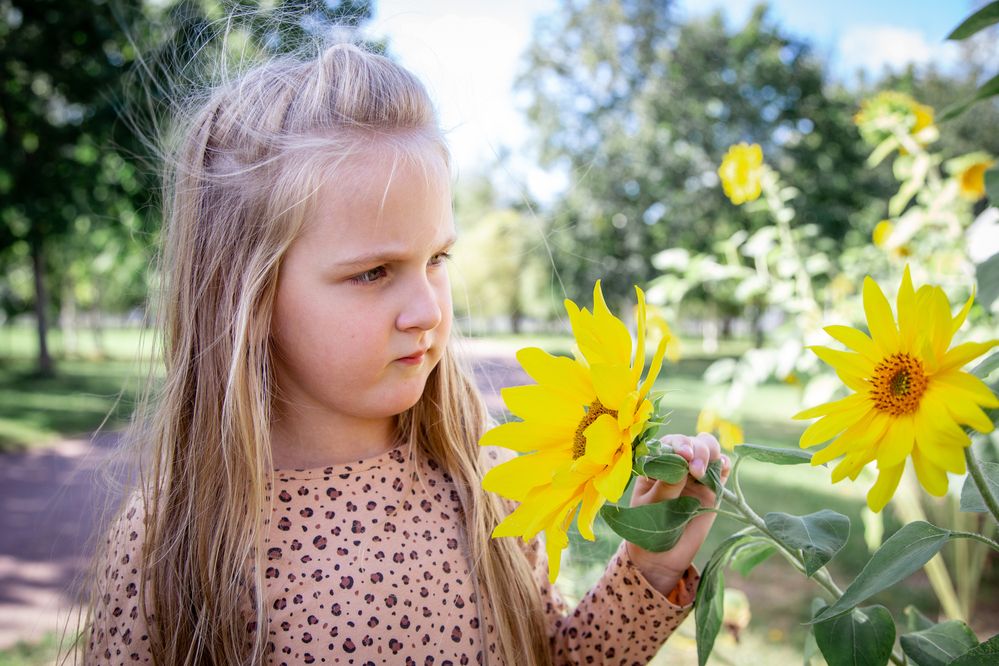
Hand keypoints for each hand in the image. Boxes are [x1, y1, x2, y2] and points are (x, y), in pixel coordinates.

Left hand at [625, 432, 730, 594]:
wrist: (663, 557)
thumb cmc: (648, 530)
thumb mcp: (651, 507)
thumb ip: (665, 486)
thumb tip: (681, 464)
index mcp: (655, 466)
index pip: (667, 444)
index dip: (676, 444)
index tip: (681, 455)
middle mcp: (676, 465)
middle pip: (689, 443)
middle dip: (695, 448)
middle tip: (694, 468)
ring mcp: (695, 476)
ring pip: (707, 449)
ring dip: (708, 451)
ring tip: (702, 470)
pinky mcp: (712, 489)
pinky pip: (722, 469)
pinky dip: (724, 462)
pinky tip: (722, 467)